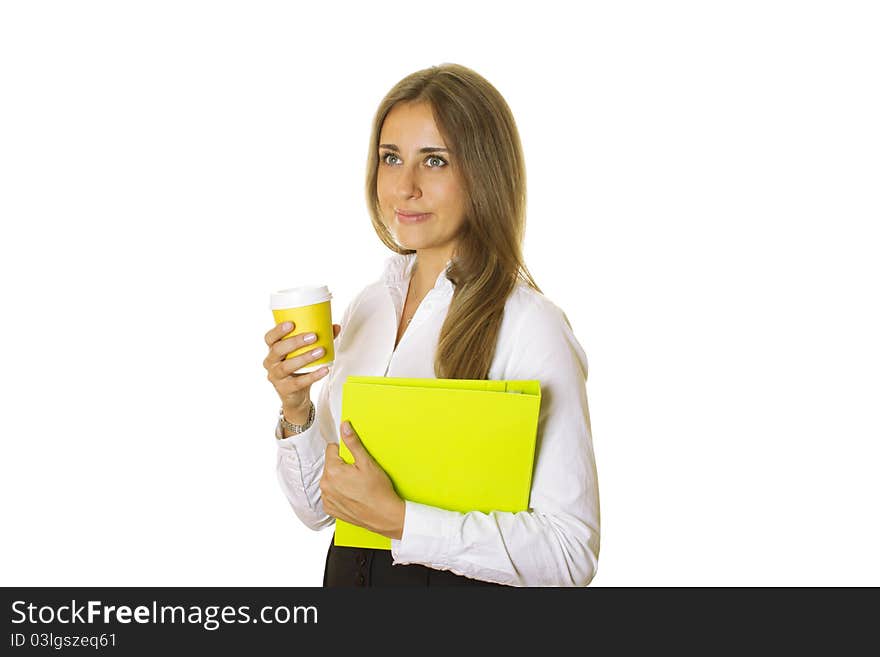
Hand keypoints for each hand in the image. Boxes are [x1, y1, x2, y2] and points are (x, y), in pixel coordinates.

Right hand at [263, 321, 340, 416]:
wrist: (296, 395)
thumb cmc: (299, 369)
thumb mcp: (305, 353)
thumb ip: (319, 339)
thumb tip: (335, 327)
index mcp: (273, 350)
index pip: (270, 338)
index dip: (278, 330)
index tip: (292, 323)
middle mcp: (270, 362)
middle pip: (277, 350)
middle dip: (295, 342)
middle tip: (313, 336)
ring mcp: (276, 377)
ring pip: (287, 366)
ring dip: (305, 357)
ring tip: (320, 351)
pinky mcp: (285, 389)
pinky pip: (298, 382)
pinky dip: (313, 375)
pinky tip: (324, 369)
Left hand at [321, 421, 405, 539]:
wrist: (384, 516)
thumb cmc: (378, 491)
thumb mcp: (367, 462)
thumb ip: (353, 443)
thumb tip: (344, 426)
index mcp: (332, 471)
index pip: (332, 449)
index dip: (345, 452)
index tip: (355, 460)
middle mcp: (325, 485)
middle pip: (330, 465)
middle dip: (342, 466)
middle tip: (358, 474)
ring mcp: (327, 498)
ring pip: (330, 479)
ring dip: (340, 479)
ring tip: (357, 486)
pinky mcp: (330, 509)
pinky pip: (331, 493)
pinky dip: (339, 492)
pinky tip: (352, 495)